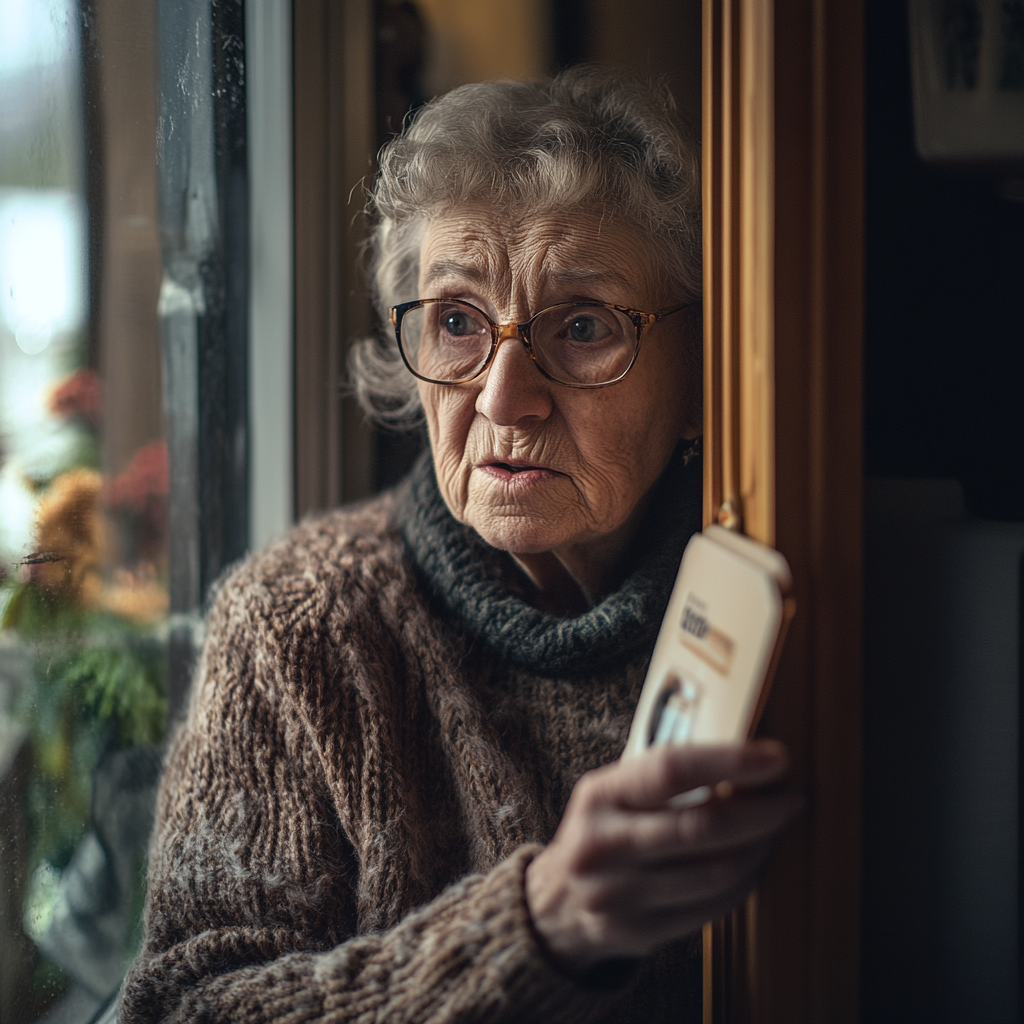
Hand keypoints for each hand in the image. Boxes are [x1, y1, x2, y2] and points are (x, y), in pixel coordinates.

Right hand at [524, 740, 799, 974]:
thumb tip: (741, 752)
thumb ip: (661, 776)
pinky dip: (743, 882)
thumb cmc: (602, 831)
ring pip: (714, 871)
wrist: (554, 904)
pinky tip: (752, 863)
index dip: (729, 762)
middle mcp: (603, 844)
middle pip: (700, 826)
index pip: (670, 770)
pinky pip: (711, 907)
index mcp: (598, 795)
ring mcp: (618, 893)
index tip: (776, 758)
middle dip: (761, 812)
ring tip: (774, 830)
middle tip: (793, 799)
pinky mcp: (637, 932)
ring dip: (759, 848)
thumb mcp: (611, 791)